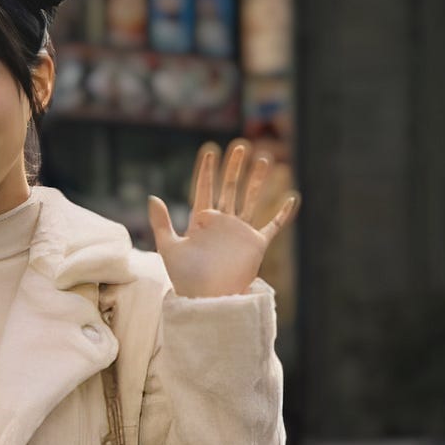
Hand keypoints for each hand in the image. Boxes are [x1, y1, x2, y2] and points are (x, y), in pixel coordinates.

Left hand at [147, 137, 298, 299]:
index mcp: (201, 222)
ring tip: (263, 159)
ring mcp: (240, 232)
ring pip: (250, 199)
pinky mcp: (256, 244)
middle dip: (234, 168)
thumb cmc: (185, 278)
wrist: (207, 298)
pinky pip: (273, 226)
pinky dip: (283, 213)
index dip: (206, 171)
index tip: (209, 151)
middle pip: (229, 189)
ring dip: (257, 181)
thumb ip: (161, 222)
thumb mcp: (169, 247)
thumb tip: (152, 196)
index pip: (204, 190)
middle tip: (240, 146)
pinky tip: (292, 197)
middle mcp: (222, 223)